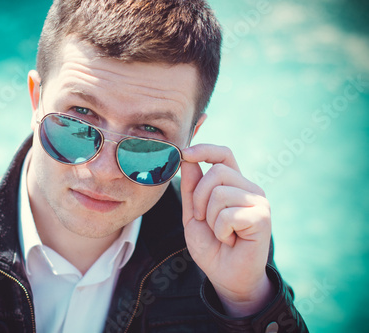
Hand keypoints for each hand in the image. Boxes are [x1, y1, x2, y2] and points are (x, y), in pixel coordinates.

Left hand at [180, 144, 273, 316]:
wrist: (225, 276)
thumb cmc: (211, 245)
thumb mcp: (193, 214)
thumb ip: (191, 188)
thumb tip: (187, 159)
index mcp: (233, 184)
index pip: (223, 154)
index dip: (205, 149)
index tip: (184, 153)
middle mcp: (249, 188)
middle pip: (217, 172)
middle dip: (199, 197)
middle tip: (204, 220)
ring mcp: (258, 201)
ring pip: (220, 192)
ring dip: (210, 218)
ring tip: (220, 233)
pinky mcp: (262, 217)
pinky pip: (228, 214)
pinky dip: (221, 231)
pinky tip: (230, 240)